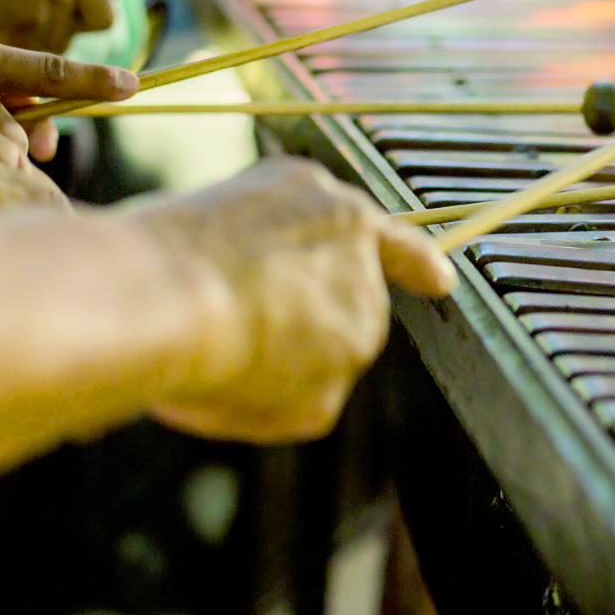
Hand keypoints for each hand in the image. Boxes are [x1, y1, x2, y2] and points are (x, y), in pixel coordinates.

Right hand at [0, 0, 160, 52]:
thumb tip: (107, 1)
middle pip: (104, 13)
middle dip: (83, 21)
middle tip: (40, 10)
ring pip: (71, 40)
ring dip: (49, 41)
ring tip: (11, 17)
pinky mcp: (33, 24)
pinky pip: (46, 59)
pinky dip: (28, 59)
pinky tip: (1, 31)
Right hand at [127, 159, 455, 442]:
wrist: (172, 295)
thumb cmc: (174, 243)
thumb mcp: (236, 205)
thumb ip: (274, 241)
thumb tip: (262, 293)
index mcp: (338, 215)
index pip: (395, 245)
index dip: (417, 263)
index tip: (442, 280)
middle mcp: (362, 276)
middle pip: (331, 313)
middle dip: (286, 322)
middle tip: (218, 311)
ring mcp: (351, 339)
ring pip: (300, 363)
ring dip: (256, 361)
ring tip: (205, 338)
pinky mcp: (325, 399)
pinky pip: (278, 409)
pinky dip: (239, 405)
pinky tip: (208, 377)